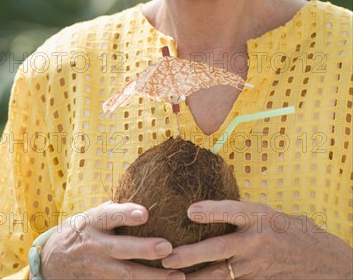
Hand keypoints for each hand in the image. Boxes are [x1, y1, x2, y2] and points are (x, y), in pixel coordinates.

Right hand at [39, 201, 185, 279]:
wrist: (52, 261)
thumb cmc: (83, 230)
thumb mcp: (93, 215)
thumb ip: (115, 209)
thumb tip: (148, 190)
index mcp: (93, 222)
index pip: (109, 216)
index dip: (126, 214)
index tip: (145, 213)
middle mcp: (95, 246)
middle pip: (120, 249)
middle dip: (144, 249)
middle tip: (167, 247)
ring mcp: (98, 268)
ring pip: (126, 275)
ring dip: (153, 276)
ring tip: (178, 276)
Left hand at [161, 200, 352, 278]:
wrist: (317, 259)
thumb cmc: (286, 228)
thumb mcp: (265, 211)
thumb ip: (238, 211)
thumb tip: (202, 209)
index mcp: (259, 217)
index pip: (232, 211)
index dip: (210, 211)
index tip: (189, 211)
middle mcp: (255, 241)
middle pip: (218, 248)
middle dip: (190, 255)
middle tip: (166, 257)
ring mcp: (255, 266)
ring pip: (220, 273)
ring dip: (195, 276)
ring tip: (172, 277)